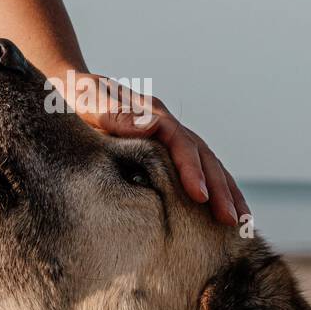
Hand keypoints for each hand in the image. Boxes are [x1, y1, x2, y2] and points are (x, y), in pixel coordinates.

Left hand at [54, 72, 249, 225]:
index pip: (181, 144)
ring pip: (207, 163)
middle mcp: (166, 123)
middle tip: (231, 220)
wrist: (69, 87)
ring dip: (226, 191)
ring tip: (241, 222)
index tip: (201, 198)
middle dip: (220, 188)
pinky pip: (196, 168)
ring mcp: (168, 135)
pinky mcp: (164, 148)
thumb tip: (150, 125)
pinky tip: (224, 208)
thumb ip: (115, 114)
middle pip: (204, 155)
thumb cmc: (74, 98)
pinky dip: (214, 187)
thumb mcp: (88, 102)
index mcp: (152, 114)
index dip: (193, 171)